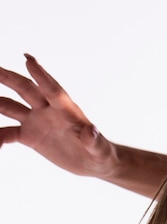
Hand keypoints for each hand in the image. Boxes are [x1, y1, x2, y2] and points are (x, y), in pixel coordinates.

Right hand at [0, 55, 116, 177]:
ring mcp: (37, 121)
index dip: (41, 76)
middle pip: (25, 89)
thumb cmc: (99, 153)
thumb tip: (91, 131)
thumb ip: (94, 140)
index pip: (53, 90)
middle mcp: (48, 111)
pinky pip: (7, 132)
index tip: (28, 60)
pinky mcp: (30, 136)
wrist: (92, 163)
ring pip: (9, 105)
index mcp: (66, 110)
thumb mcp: (99, 149)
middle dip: (8, 77)